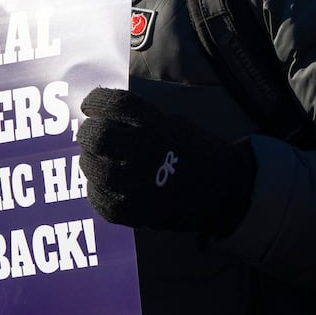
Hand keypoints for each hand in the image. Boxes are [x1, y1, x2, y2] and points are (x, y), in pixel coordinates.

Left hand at [76, 87, 256, 235]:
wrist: (227, 191)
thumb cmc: (196, 152)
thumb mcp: (174, 123)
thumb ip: (141, 118)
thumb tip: (103, 116)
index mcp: (157, 126)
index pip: (115, 105)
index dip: (96, 102)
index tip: (89, 106)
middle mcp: (145, 152)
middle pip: (97, 136)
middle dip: (88, 132)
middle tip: (89, 135)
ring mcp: (138, 184)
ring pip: (92, 168)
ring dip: (89, 161)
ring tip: (96, 160)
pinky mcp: (135, 211)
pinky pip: (100, 200)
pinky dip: (97, 191)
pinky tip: (104, 185)